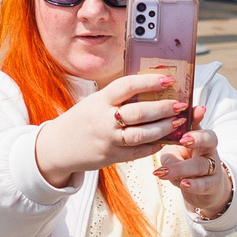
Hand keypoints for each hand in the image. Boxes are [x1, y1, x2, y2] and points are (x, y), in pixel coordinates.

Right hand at [32, 72, 191, 187]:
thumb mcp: (94, 102)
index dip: (149, 81)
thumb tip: (149, 87)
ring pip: (142, 134)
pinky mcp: (111, 156)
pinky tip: (164, 140)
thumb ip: (117, 97)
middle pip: (139, 112)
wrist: (56, 147)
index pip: (127, 86)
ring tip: (178, 122)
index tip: (168, 79)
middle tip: (180, 104)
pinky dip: (153, 145)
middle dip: (163, 108)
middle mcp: (104, 119)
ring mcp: (108, 139)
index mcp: (100, 100)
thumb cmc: (81, 120)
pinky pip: (137, 152)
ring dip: (163, 128)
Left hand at [153, 125, 233, 217]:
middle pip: (209, 140)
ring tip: (164, 171)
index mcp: (201, 138)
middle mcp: (210, 151)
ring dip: (181, 168)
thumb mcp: (176, 148)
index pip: (200, 121)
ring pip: (201, 165)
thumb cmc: (185, 162)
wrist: (202, 188)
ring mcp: (213, 168)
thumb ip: (170, 140)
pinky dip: (194, 185)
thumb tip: (162, 138)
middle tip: (182, 139)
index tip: (183, 117)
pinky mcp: (212, 186)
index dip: (196, 119)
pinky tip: (183, 184)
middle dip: (196, 138)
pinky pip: (205, 184)